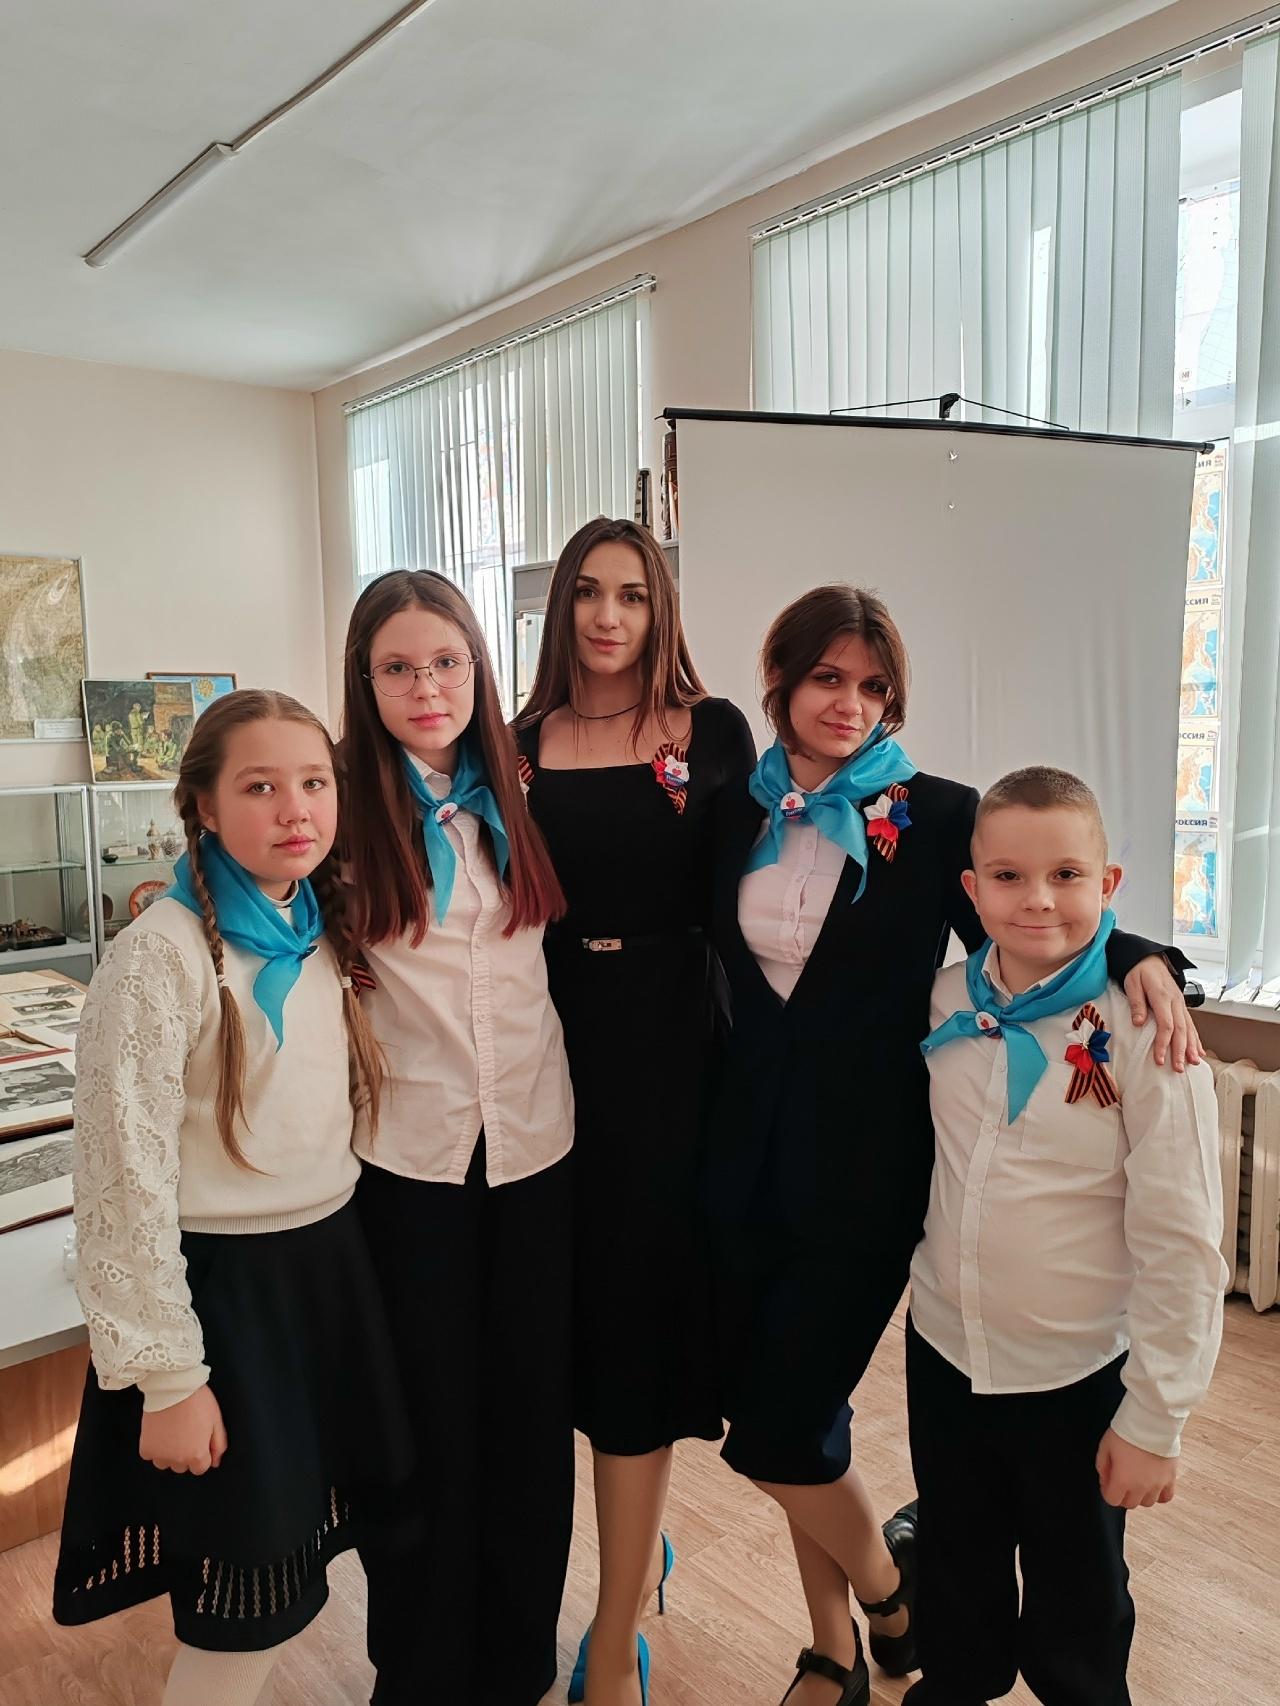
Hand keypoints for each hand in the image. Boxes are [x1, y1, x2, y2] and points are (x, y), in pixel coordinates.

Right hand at [139, 1385, 226, 1474]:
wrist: (173, 1387)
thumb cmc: (197, 1401)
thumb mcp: (216, 1421)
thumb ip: (218, 1445)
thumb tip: (215, 1462)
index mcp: (196, 1454)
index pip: (200, 1468)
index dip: (201, 1453)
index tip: (198, 1440)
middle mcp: (177, 1459)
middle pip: (182, 1466)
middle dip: (185, 1454)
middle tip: (185, 1432)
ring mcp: (160, 1455)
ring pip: (165, 1463)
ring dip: (169, 1453)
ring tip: (173, 1431)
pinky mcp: (146, 1448)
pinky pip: (151, 1455)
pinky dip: (154, 1447)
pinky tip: (161, 1431)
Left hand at [1096, 1427, 1176, 1507]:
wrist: (1150, 1422)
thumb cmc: (1127, 1432)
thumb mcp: (1105, 1447)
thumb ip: (1102, 1467)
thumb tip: (1105, 1479)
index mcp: (1122, 1480)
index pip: (1112, 1500)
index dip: (1107, 1491)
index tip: (1108, 1482)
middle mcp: (1140, 1487)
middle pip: (1130, 1503)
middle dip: (1123, 1494)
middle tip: (1122, 1479)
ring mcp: (1157, 1484)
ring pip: (1148, 1502)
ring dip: (1141, 1495)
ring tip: (1138, 1480)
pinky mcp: (1170, 1479)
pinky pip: (1166, 1497)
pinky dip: (1159, 1494)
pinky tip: (1153, 1484)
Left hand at [1123, 956, 1202, 1070]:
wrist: (1149, 959)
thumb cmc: (1139, 971)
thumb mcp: (1132, 984)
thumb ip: (1137, 1003)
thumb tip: (1139, 1023)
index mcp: (1162, 996)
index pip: (1166, 1025)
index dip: (1164, 1043)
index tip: (1160, 1059)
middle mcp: (1175, 1001)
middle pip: (1181, 1030)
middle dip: (1181, 1051)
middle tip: (1179, 1068)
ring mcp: (1181, 1004)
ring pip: (1189, 1028)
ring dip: (1192, 1047)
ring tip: (1193, 1063)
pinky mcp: (1182, 1006)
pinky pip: (1191, 1024)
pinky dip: (1196, 1038)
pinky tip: (1199, 1051)